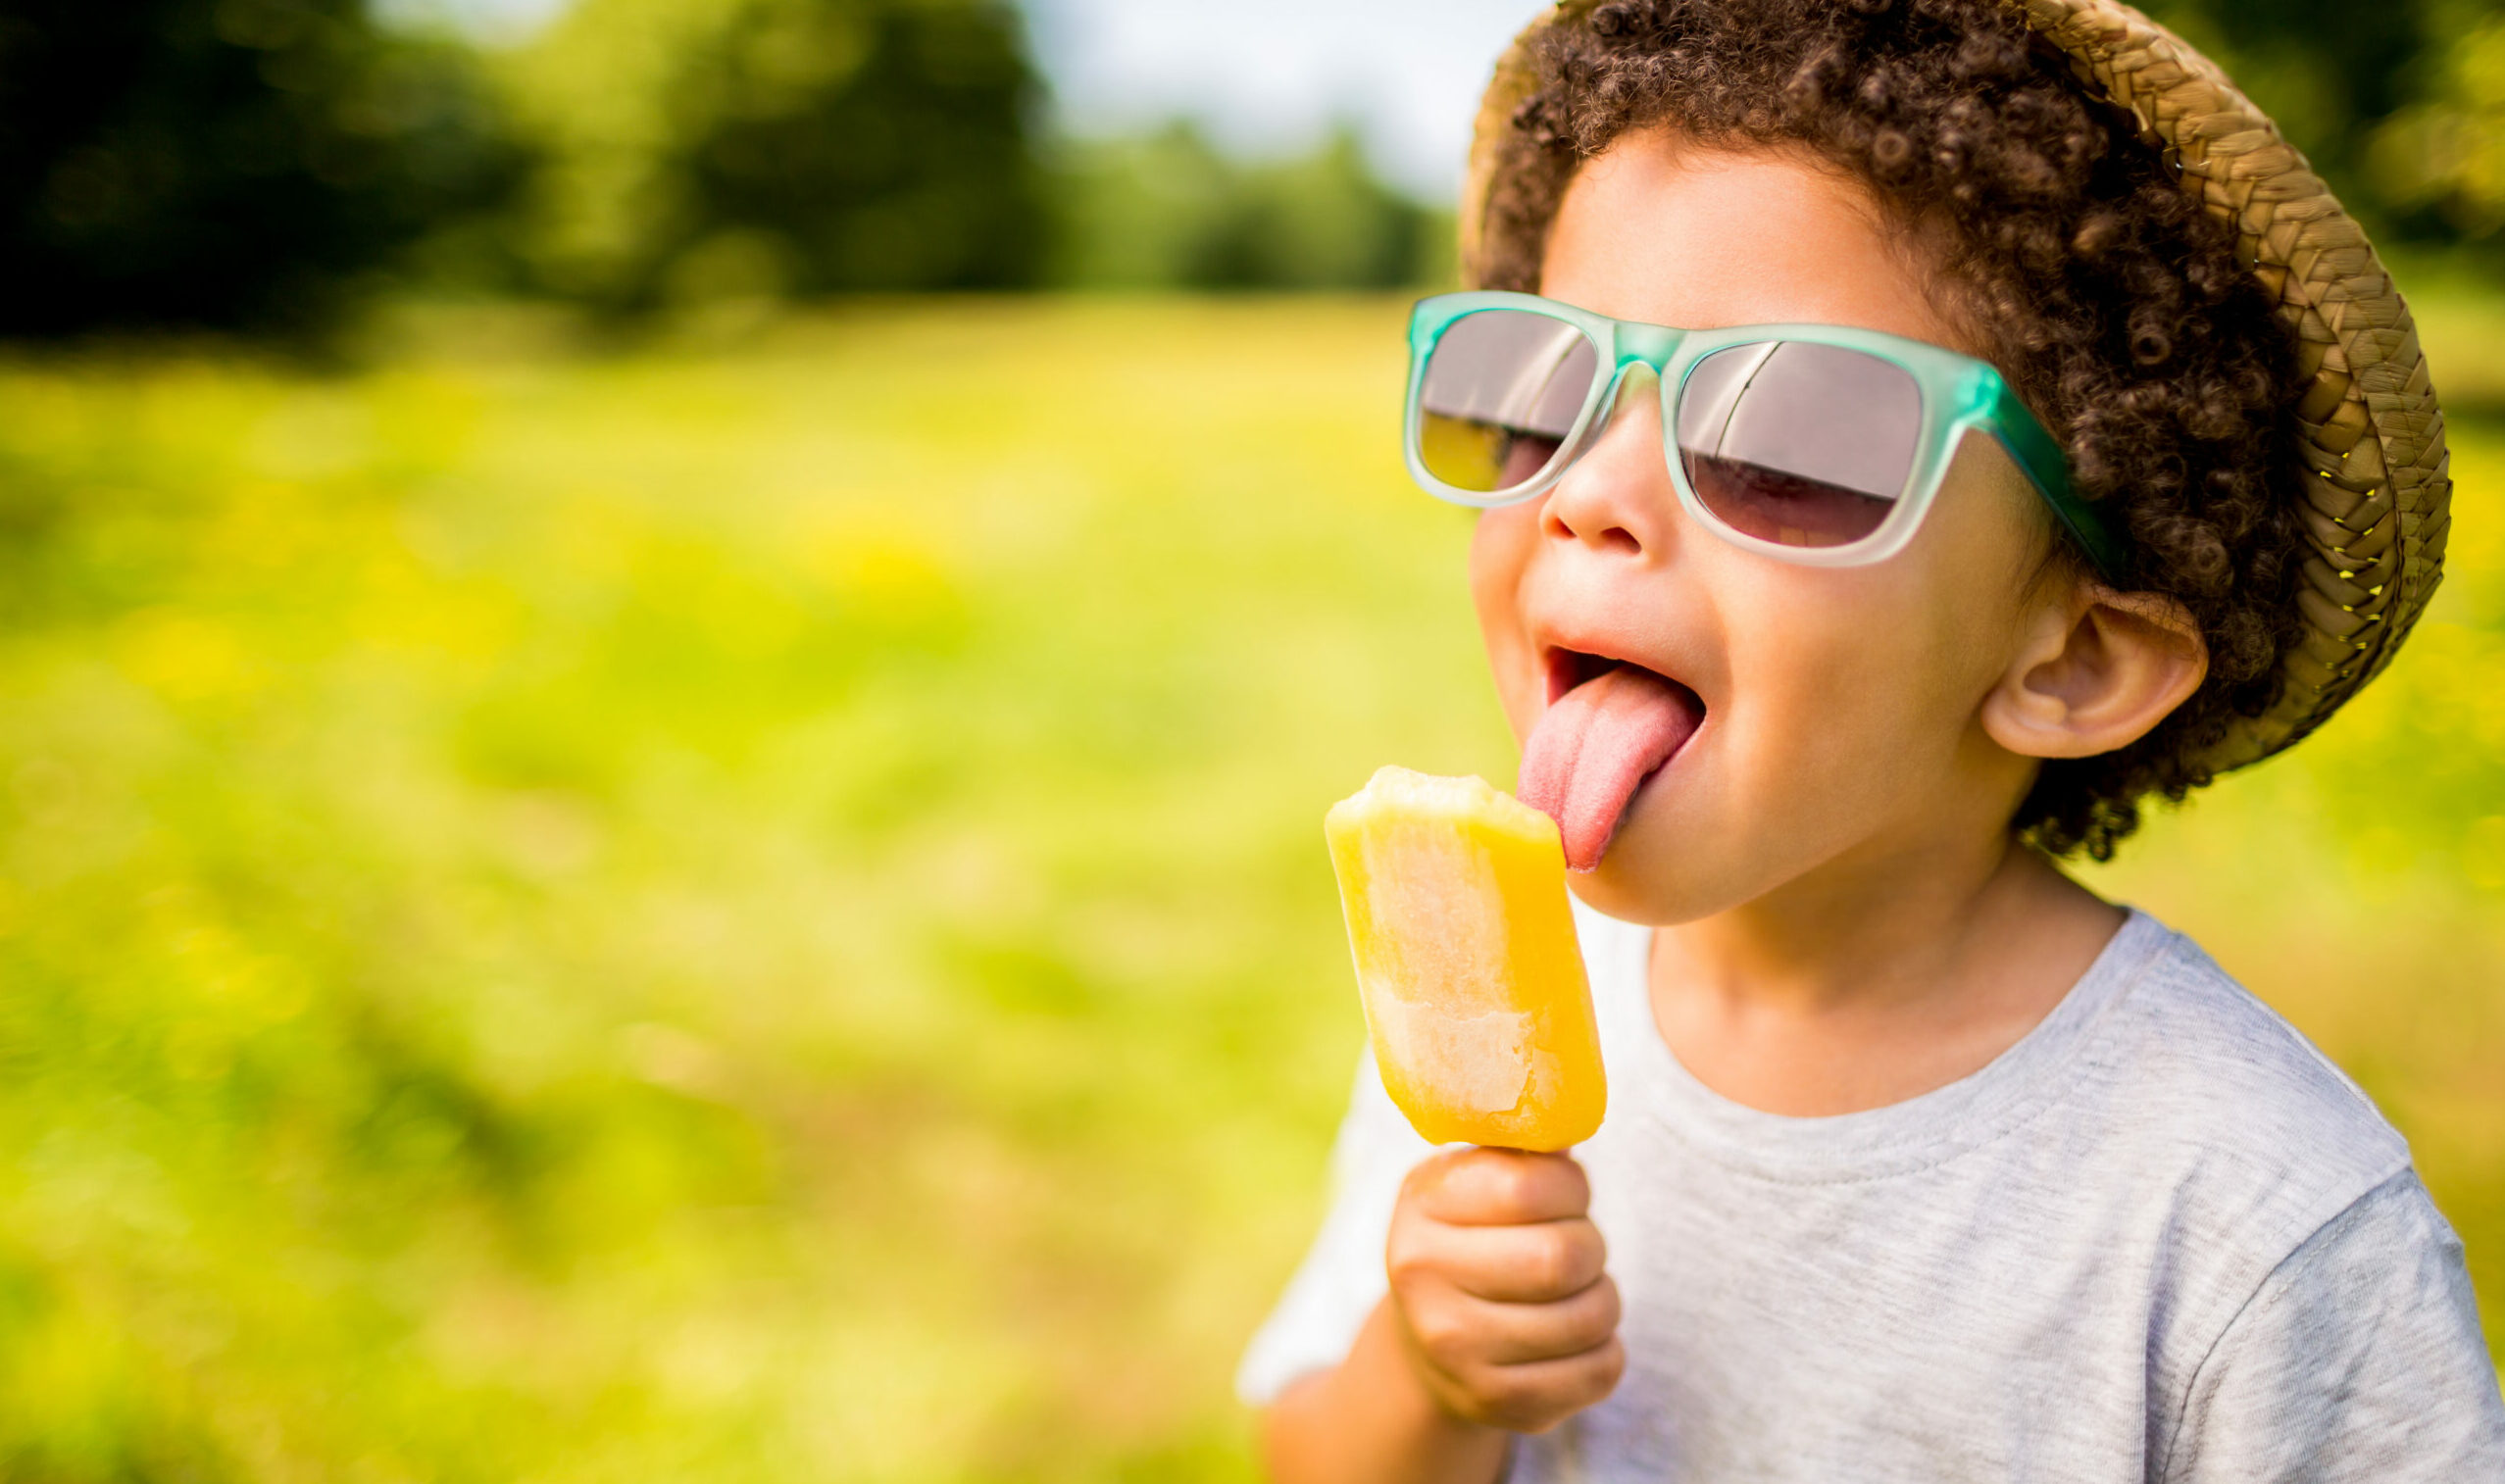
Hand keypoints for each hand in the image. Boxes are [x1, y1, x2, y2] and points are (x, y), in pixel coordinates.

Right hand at [1384, 1146, 1624, 1433]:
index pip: (1533, 1184)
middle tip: (1577, 1249)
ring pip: (1591, 1317)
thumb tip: (1573, 1095)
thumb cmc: (1474, 1239)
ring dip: (1603, 1300)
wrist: (1428, 1343)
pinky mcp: (1496, 1403)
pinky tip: (1574, 1340)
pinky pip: (1600, 1372)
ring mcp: (1455, 1349)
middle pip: (1565, 1257)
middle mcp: (1424, 1277)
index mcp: (1421, 1204)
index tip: (1566, 1194)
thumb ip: (1524, 1147)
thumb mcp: (1476, 1182)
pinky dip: (1606, 1351)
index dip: (1573, 1187)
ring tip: (1577, 1293)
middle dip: (1591, 1248)